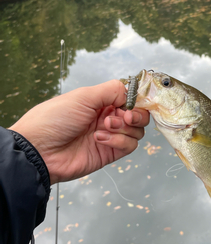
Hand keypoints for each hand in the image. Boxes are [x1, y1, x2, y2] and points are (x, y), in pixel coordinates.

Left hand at [9, 80, 149, 184]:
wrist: (40, 150)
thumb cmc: (55, 119)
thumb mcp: (84, 96)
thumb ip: (112, 90)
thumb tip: (131, 93)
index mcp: (100, 101)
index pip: (129, 98)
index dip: (136, 100)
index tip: (133, 103)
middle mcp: (107, 117)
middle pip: (138, 115)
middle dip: (136, 115)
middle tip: (126, 117)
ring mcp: (109, 136)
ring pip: (136, 131)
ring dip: (124, 128)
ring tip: (105, 127)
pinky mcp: (109, 153)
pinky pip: (128, 146)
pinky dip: (119, 141)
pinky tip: (99, 139)